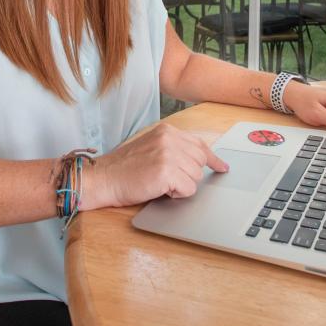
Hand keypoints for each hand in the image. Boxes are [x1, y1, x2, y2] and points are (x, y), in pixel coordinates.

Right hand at [81, 123, 228, 209]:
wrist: (103, 178)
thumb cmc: (124, 168)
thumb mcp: (151, 148)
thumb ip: (174, 149)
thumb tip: (201, 160)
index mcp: (166, 131)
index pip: (199, 144)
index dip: (213, 159)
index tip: (222, 167)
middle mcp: (169, 139)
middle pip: (200, 162)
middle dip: (188, 175)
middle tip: (168, 179)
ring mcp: (168, 154)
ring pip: (196, 177)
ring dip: (181, 185)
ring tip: (159, 183)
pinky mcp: (165, 172)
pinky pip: (188, 189)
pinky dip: (177, 194)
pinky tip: (160, 189)